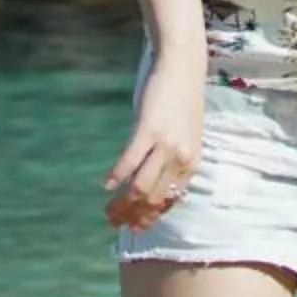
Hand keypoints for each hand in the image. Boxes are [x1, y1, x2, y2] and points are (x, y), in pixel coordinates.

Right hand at [104, 67, 204, 230]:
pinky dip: (116, 176)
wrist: (182, 67)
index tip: (135, 228)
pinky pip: (129, 161)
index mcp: (191, 164)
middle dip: (132, 216)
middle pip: (153, 199)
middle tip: (113, 223)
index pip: (169, 202)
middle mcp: (181, 159)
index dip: (150, 218)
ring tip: (107, 211)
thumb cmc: (181, 101)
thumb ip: (175, 160)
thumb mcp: (186, 136)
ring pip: (140, 187)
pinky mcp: (148, 129)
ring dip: (122, 204)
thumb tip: (155, 183)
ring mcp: (165, 145)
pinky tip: (106, 185)